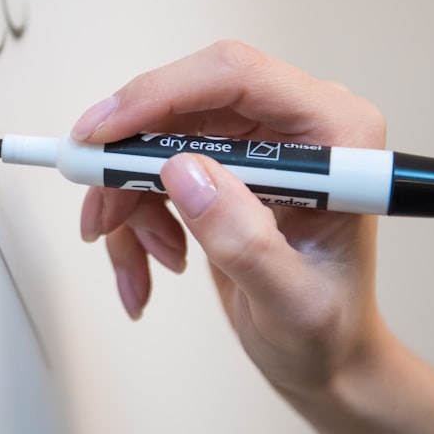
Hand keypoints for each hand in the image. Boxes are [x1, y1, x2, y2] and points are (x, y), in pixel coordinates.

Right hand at [72, 40, 386, 394]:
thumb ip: (243, 239)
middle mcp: (295, 123)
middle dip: (130, 164)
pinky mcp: (226, 165)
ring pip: (158, 140)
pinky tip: (149, 265)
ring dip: (130, 202)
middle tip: (98, 216)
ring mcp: (258, 142)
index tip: (99, 137)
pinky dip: (135, 218)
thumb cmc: (327, 330)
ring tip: (143, 264)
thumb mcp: (290, 301)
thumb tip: (182, 172)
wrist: (326, 356)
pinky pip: (155, 170)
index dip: (159, 94)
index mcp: (335, 133)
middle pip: (184, 104)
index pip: (236, 77)